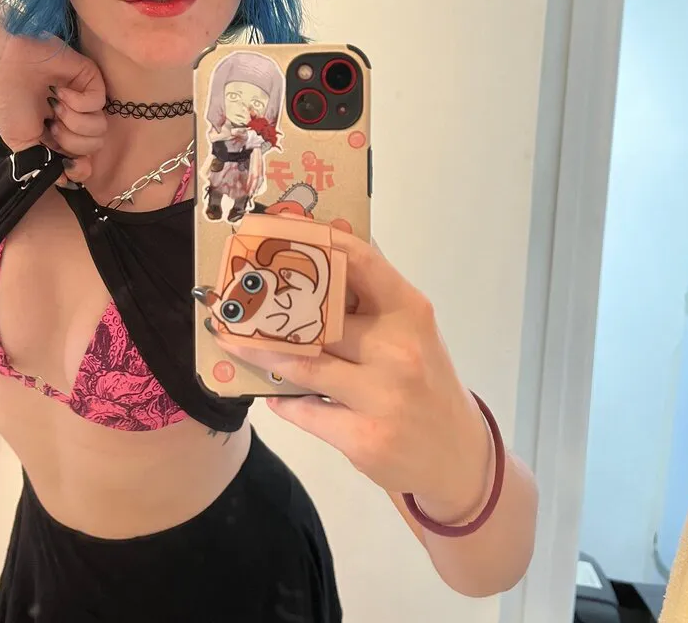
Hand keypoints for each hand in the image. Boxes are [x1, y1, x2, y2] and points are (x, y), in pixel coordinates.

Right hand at [0, 32, 106, 184]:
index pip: (86, 159)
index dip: (80, 166)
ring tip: (54, 106)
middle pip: (95, 146)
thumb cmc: (7, 100)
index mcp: (60, 134)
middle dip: (71, 141)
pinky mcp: (91, 78)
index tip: (66, 162)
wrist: (1, 64)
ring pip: (100, 127)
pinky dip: (77, 101)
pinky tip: (60, 90)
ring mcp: (85, 98)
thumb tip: (68, 181)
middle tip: (51, 125)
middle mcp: (76, 118)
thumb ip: (43, 164)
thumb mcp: (21, 143)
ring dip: (73, 121)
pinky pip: (98, 102)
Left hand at [212, 231, 491, 518]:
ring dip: (260, 351)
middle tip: (236, 295)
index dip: (318, 243)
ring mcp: (382, 396)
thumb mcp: (413, 333)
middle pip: (321, 316)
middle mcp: (398, 349)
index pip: (361, 262)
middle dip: (274, 306)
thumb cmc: (427, 381)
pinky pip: (306, 410)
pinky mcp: (363, 438)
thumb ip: (374, 300)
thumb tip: (324, 256)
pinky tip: (272, 393)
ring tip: (230, 339)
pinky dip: (283, 399)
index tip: (280, 231)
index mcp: (410, 312)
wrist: (457, 456)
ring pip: (304, 365)